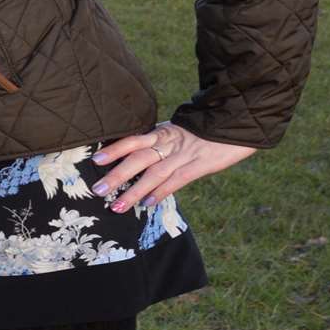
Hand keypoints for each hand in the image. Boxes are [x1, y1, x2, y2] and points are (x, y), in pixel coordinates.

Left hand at [91, 121, 255, 210]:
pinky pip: (176, 181)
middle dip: (116, 176)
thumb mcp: (177, 131)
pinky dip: (160, 193)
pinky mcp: (200, 166)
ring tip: (117, 206)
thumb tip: (139, 156)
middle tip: (97, 190)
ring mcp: (183, 155)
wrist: (235, 124)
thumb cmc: (203, 130)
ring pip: (153, 174)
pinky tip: (147, 204)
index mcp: (161, 132)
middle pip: (137, 159)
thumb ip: (160, 141)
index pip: (132, 140)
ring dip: (134, 192)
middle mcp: (168, 143)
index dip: (114, 149)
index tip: (95, 160)